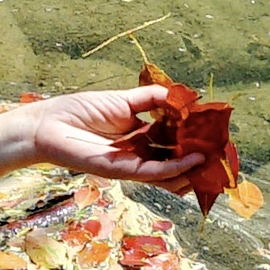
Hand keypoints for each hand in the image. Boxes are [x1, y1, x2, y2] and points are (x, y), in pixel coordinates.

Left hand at [17, 86, 218, 193]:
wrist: (48, 126)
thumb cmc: (78, 112)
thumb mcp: (124, 100)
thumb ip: (154, 98)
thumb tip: (184, 97)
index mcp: (138, 136)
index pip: (173, 140)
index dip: (193, 137)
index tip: (214, 132)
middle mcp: (138, 153)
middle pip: (175, 159)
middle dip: (199, 156)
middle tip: (221, 151)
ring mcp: (131, 164)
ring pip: (169, 172)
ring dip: (193, 167)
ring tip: (214, 159)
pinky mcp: (122, 171)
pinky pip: (154, 172)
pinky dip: (175, 167)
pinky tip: (193, 159)